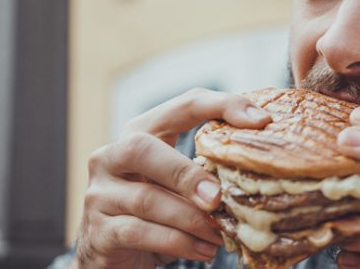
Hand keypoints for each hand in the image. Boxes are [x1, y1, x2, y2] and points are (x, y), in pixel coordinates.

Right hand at [75, 88, 270, 268]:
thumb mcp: (179, 184)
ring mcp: (99, 194)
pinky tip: (205, 250)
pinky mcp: (99, 231)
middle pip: (143, 148)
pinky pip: (141, 233)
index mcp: (139, 132)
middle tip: (218, 197)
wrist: (115, 257)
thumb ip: (204, 169)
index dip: (222, 105)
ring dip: (192, 219)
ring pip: (147, 199)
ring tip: (221, 234)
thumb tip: (258, 162)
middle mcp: (110, 157)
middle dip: (186, 172)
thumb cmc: (157, 212)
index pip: (183, 105)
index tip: (261, 120)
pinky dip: (180, 243)